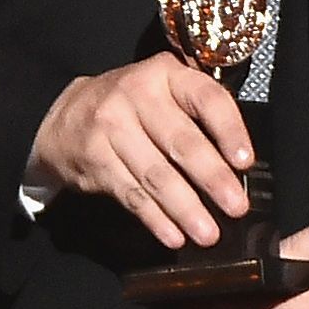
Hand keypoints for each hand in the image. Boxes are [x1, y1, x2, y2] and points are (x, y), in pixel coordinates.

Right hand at [28, 54, 252, 248]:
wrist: (64, 116)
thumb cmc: (130, 107)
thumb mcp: (163, 92)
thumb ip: (197, 117)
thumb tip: (237, 168)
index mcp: (166, 74)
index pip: (205, 97)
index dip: (229, 130)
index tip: (245, 161)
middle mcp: (137, 94)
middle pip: (181, 141)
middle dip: (212, 178)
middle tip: (236, 207)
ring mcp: (111, 126)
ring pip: (156, 174)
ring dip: (185, 208)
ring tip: (208, 233)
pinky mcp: (95, 158)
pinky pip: (131, 193)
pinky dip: (155, 218)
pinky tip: (173, 235)